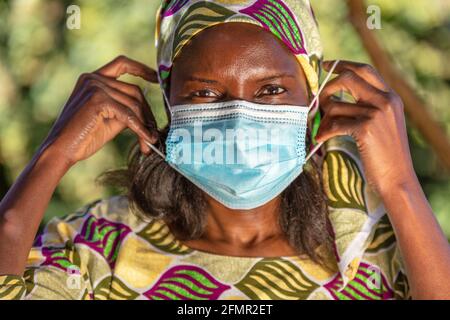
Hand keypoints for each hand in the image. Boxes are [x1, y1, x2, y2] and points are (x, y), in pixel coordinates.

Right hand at [40, 55, 158, 167]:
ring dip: (145, 125)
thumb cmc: (84, 136)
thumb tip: (150, 115)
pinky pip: (128, 115)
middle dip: (147, 113)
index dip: (141, 68)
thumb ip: (126, 108)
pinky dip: (140, 129)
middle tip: (155, 132)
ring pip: (134, 104)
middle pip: (134, 91)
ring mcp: (95, 87)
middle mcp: (93, 78)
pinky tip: (146, 141)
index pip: (122, 64)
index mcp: (93, 78)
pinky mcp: (98, 100)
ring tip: (150, 141)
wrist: (62, 150)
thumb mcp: (110, 118)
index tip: (157, 77)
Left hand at [316, 60, 415, 195]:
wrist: (397, 179)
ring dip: (323, 118)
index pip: (365, 69)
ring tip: (321, 131)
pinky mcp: (366, 128)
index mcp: (391, 97)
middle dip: (328, 87)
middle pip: (348, 77)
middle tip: (319, 101)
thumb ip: (367, 107)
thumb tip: (333, 97)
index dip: (342, 64)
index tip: (325, 65)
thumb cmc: (384, 155)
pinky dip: (323, 133)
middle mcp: (386, 100)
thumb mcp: (382, 124)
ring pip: (336, 104)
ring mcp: (377, 113)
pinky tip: (320, 140)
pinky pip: (334, 124)